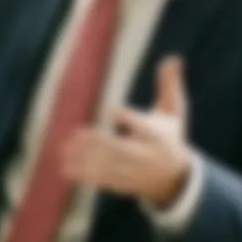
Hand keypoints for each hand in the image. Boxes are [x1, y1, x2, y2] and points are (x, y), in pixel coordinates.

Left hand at [60, 56, 194, 207]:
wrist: (176, 178)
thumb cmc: (171, 137)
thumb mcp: (175, 112)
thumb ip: (170, 86)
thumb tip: (174, 57)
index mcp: (158, 136)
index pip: (144, 127)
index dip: (128, 118)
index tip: (111, 110)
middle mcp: (146, 155)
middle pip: (122, 149)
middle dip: (100, 143)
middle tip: (77, 133)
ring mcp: (135, 172)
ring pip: (109, 166)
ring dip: (86, 159)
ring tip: (64, 149)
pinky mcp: (125, 184)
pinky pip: (104, 181)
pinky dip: (85, 176)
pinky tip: (66, 168)